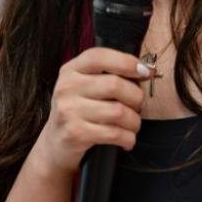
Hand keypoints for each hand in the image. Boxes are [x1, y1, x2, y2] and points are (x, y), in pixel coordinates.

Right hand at [32, 47, 149, 178]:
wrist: (56, 145)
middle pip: (114, 85)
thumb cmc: (79, 112)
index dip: (126, 62)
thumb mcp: (85, 87)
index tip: (145, 72)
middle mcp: (67, 87)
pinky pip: (114, 133)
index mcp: (71, 70)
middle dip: (136, 97)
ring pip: (118, 111)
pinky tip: (127, 140)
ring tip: (132, 125)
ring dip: (134, 121)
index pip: (99, 56)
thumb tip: (146, 70)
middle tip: (137, 107)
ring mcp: (69, 110)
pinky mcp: (75, 133)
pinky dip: (128, 138)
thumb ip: (108, 75)